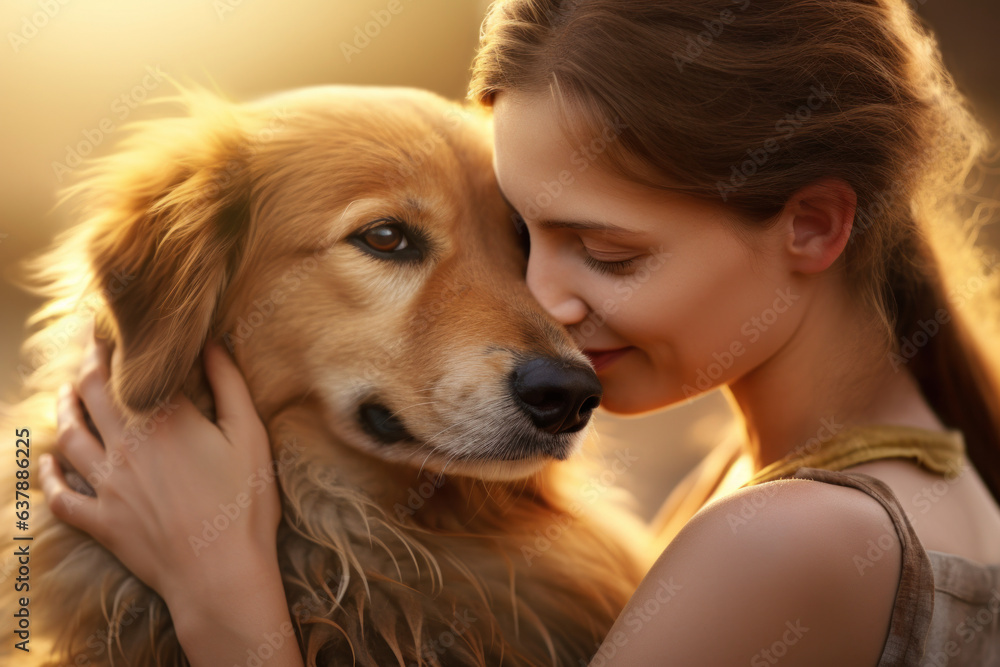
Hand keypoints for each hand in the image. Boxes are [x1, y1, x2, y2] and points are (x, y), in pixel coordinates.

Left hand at [38, 327, 281, 608]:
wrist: (221, 573)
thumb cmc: (245, 503)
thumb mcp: (250, 435)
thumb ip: (229, 384)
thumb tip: (211, 343)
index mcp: (164, 419)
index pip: (132, 369)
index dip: (120, 344)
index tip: (117, 327)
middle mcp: (126, 445)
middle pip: (92, 393)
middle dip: (88, 362)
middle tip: (89, 344)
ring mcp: (107, 484)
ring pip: (70, 435)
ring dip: (64, 408)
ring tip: (66, 392)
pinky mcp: (100, 520)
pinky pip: (61, 493)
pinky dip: (50, 474)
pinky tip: (50, 462)